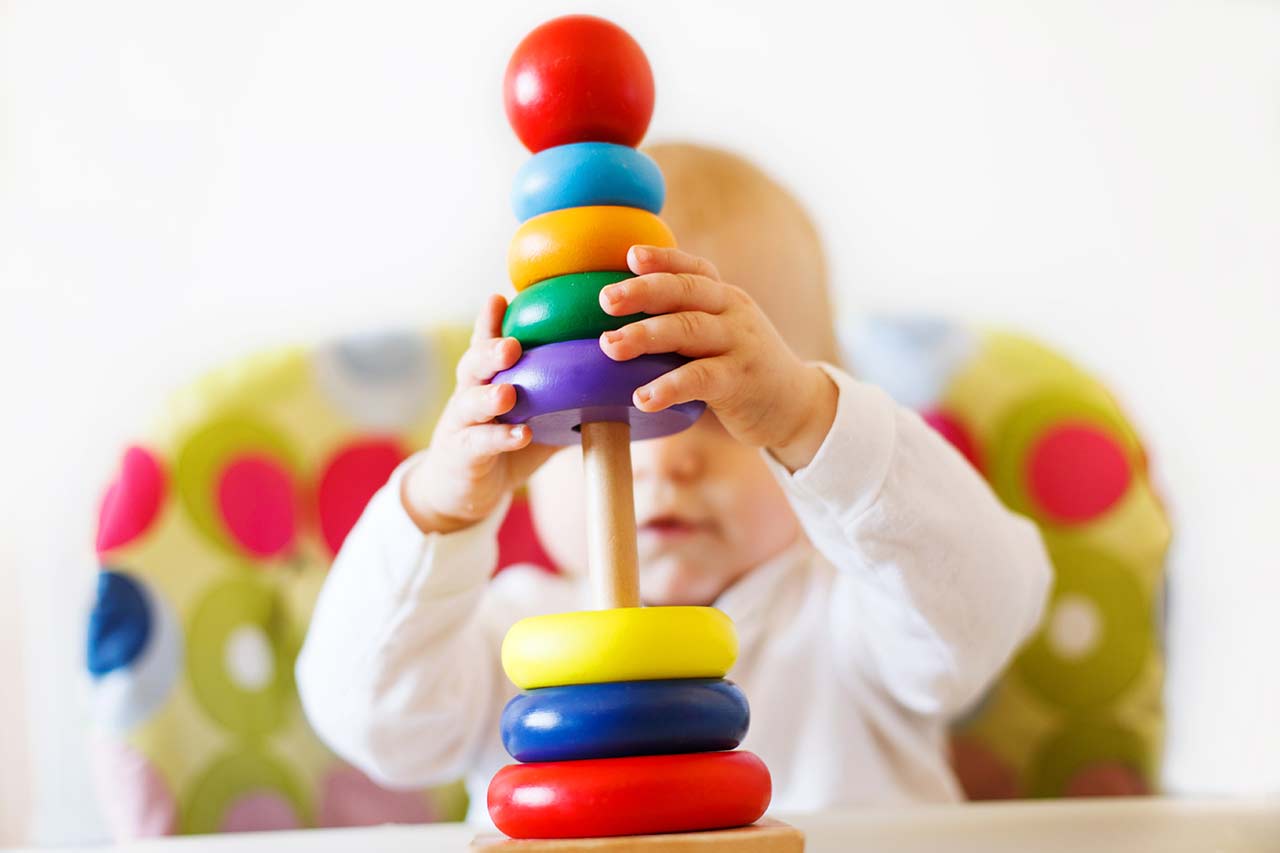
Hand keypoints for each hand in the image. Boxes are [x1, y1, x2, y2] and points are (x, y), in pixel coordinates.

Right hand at [401, 295, 556, 534]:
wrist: (463, 490)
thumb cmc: (504, 442)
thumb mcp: (532, 412)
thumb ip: (560, 395)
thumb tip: (614, 379)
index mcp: (487, 376)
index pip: (486, 342)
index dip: (490, 321)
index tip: (499, 298)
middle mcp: (469, 392)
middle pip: (474, 364)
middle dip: (490, 351)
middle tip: (510, 346)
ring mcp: (462, 423)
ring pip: (470, 402)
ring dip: (490, 396)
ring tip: (509, 392)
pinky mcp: (462, 453)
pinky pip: (479, 443)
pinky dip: (500, 438)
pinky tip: (520, 434)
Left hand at [598, 246, 837, 471]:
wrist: (795, 406)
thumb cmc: (740, 369)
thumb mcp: (720, 334)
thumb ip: (683, 320)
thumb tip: (617, 319)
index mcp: (723, 297)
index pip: (692, 269)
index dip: (662, 258)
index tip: (630, 255)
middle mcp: (732, 312)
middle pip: (685, 291)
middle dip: (642, 292)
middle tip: (605, 299)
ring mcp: (739, 344)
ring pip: (689, 330)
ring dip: (645, 336)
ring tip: (610, 346)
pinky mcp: (740, 380)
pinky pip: (701, 378)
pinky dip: (670, 386)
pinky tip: (643, 398)